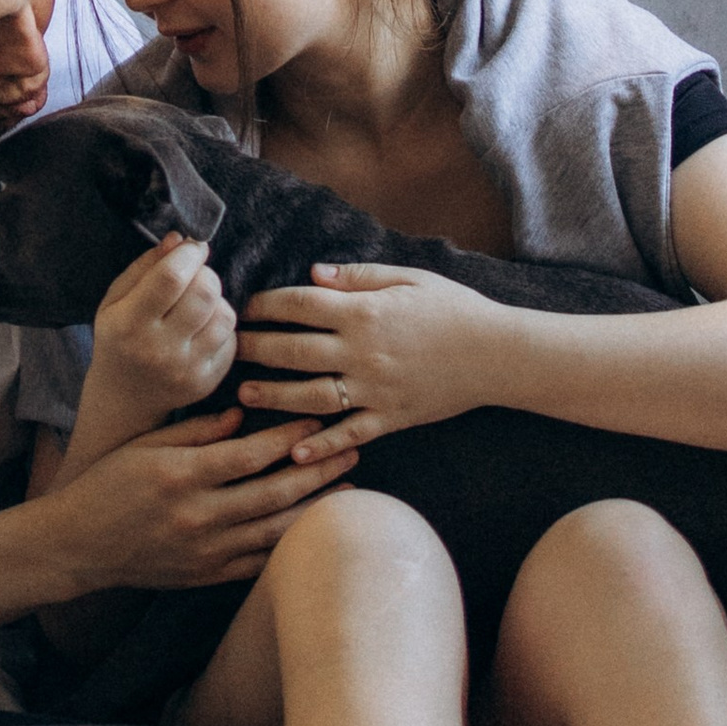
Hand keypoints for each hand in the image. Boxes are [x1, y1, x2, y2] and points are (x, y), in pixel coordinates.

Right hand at [38, 407, 345, 594]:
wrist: (78, 546)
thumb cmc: (109, 485)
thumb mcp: (146, 445)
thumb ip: (196, 430)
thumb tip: (244, 413)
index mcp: (181, 475)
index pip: (251, 454)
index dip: (289, 436)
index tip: (317, 421)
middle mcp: (198, 515)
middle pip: (274, 491)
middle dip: (318, 469)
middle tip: (353, 450)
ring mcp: (204, 551)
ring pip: (275, 530)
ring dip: (316, 509)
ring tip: (350, 490)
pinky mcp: (206, 575)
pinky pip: (259, 563)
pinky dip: (290, 547)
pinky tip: (314, 532)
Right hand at [87, 231, 236, 422]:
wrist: (123, 397)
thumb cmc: (118, 338)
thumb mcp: (115, 299)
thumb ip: (145, 266)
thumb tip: (179, 240)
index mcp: (128, 324)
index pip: (171, 278)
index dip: (189, 253)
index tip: (192, 245)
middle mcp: (158, 351)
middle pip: (205, 292)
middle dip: (204, 273)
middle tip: (194, 274)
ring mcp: (186, 370)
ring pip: (225, 315)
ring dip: (216, 299)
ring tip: (198, 302)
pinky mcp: (207, 382)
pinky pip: (231, 339)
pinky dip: (220, 325)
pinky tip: (202, 327)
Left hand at [235, 262, 503, 462]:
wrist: (499, 353)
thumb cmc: (454, 308)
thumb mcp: (409, 277)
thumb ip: (358, 276)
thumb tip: (312, 274)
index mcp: (365, 312)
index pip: (301, 304)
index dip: (267, 304)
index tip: (246, 306)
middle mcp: (364, 351)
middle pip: (295, 350)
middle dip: (256, 348)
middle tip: (227, 349)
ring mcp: (376, 388)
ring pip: (312, 395)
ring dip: (274, 396)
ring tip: (244, 395)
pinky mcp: (391, 417)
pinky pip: (350, 433)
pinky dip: (322, 445)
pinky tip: (294, 451)